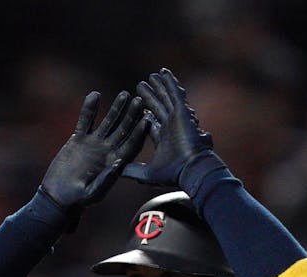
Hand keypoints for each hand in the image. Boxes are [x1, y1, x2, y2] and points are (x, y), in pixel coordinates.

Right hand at [38, 90, 148, 211]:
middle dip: (132, 116)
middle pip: (123, 130)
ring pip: (108, 122)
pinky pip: (85, 120)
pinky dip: (89, 108)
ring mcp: (94, 143)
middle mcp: (107, 151)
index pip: (130, 145)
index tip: (146, 120)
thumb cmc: (77, 200)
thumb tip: (117, 164)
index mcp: (114, 164)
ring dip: (116, 108)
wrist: (58, 195)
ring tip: (124, 94)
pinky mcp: (78, 138)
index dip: (138, 133)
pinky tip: (94, 95)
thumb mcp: (92, 193)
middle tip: (140, 100)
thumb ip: (105, 180)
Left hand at [121, 68, 213, 186]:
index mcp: (163, 139)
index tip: (139, 106)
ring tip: (152, 75)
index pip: (152, 122)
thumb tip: (116, 171)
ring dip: (159, 86)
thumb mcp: (146, 174)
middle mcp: (170, 127)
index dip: (146, 113)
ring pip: (166, 98)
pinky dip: (169, 83)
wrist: (190, 169)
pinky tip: (163, 72)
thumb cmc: (172, 173)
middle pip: (158, 107)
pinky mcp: (181, 112)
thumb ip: (132, 171)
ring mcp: (176, 118)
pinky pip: (174, 94)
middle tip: (141, 85)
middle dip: (151, 96)